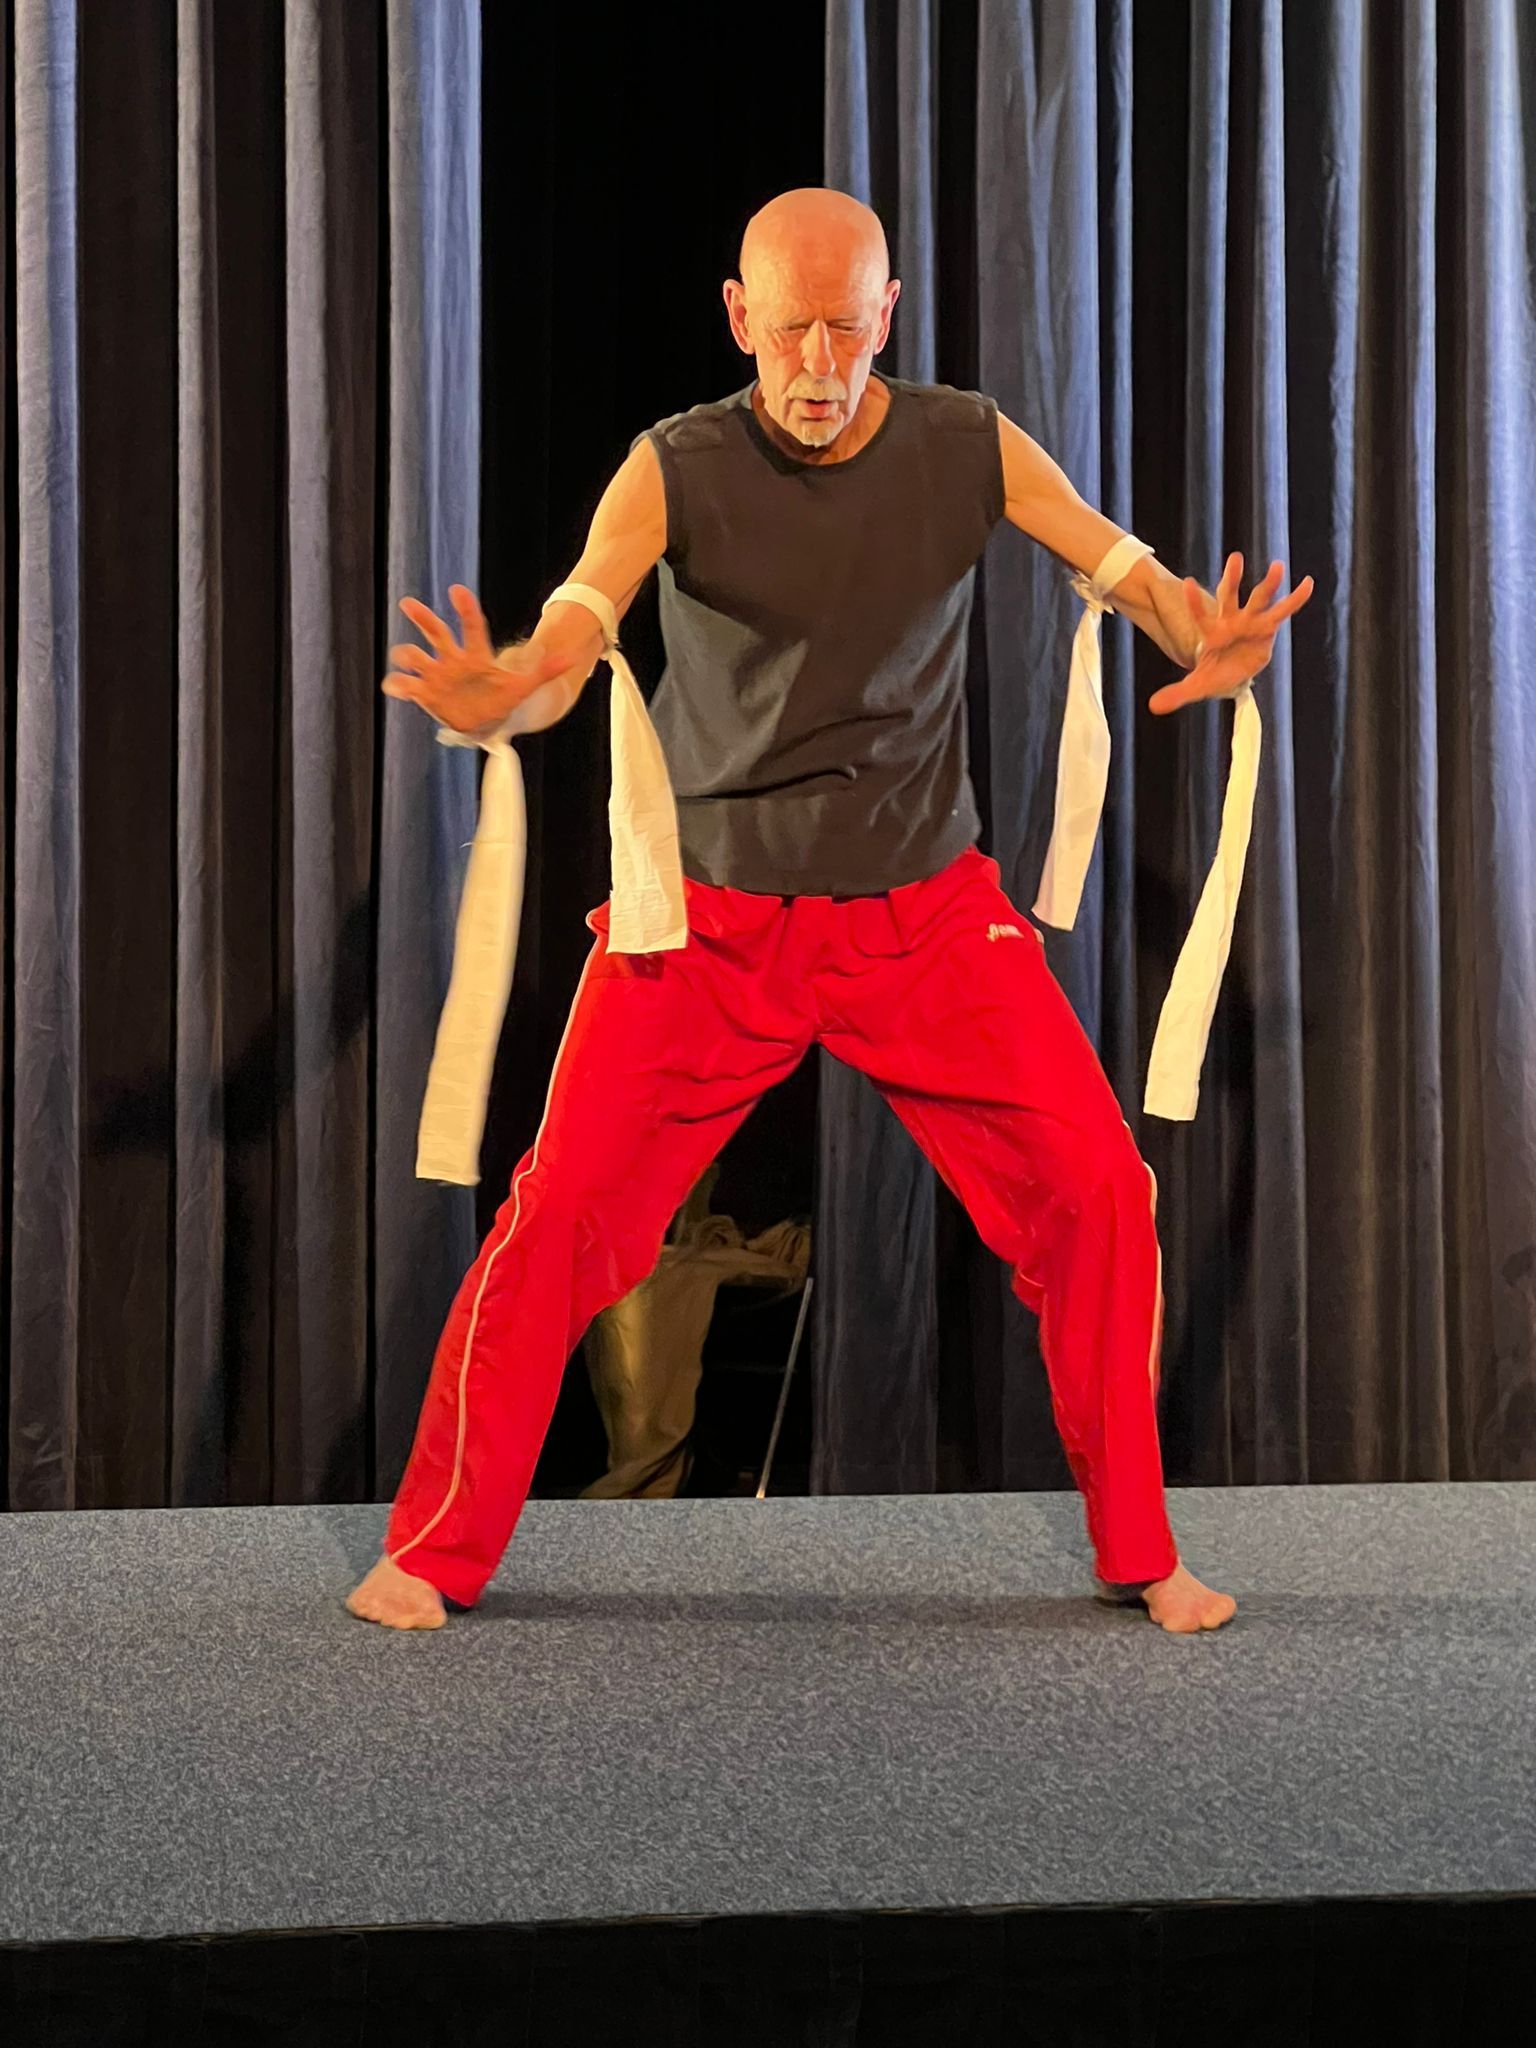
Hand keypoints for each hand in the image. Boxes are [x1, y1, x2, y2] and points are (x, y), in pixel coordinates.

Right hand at [382, 584, 566, 735]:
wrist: (484, 722)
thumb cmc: (502, 700)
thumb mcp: (524, 686)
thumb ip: (546, 670)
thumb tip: (573, 656)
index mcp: (475, 655)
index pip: (471, 626)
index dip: (465, 609)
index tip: (456, 590)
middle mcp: (452, 659)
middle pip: (435, 632)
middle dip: (421, 617)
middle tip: (408, 603)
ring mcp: (436, 675)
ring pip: (415, 656)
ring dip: (408, 655)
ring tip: (407, 658)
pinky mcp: (425, 693)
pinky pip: (406, 685)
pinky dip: (397, 684)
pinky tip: (394, 686)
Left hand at [1147, 552, 1313, 714]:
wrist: (1233, 674)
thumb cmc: (1214, 674)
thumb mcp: (1197, 685)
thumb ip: (1178, 692)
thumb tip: (1154, 707)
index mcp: (1211, 631)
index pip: (1201, 615)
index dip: (1196, 602)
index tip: (1189, 584)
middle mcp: (1231, 620)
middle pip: (1230, 595)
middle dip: (1233, 578)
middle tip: (1235, 557)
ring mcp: (1251, 620)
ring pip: (1260, 598)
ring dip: (1270, 583)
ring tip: (1278, 565)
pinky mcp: (1268, 626)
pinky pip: (1284, 611)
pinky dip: (1296, 598)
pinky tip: (1308, 583)